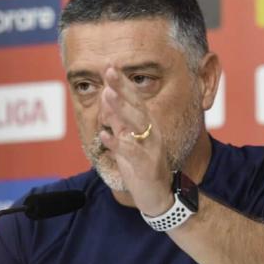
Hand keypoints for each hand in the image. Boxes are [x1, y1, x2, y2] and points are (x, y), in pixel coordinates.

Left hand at [98, 67, 172, 214]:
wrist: (158, 197)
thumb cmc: (142, 168)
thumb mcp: (127, 141)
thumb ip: (118, 121)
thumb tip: (107, 97)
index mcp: (147, 126)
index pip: (134, 99)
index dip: (123, 83)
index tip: (110, 65)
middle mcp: (151, 133)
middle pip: (137, 106)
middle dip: (123, 88)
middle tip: (109, 71)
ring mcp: (151, 149)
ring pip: (137, 125)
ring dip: (122, 109)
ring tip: (108, 95)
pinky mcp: (146, 166)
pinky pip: (132, 153)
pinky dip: (118, 144)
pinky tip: (104, 136)